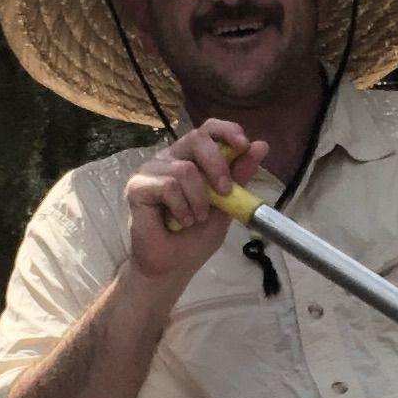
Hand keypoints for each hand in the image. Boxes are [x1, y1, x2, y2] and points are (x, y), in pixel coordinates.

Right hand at [124, 119, 266, 286]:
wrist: (172, 267)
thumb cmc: (195, 238)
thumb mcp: (226, 205)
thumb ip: (239, 176)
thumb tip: (261, 145)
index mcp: (192, 158)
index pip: (208, 129)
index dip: (227, 131)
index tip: (243, 145)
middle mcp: (170, 158)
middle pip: (196, 138)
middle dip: (217, 165)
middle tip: (224, 192)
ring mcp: (151, 170)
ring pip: (185, 169)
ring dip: (199, 200)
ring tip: (195, 219)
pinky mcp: (137, 186)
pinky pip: (168, 186)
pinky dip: (182, 208)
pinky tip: (180, 222)